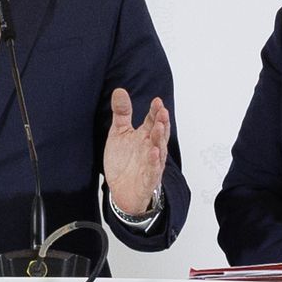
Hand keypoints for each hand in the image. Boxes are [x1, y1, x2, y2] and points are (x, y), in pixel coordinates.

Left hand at [102, 90, 172, 219]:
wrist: (122, 190)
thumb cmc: (124, 161)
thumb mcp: (119, 133)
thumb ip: (122, 113)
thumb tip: (119, 90)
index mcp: (145, 136)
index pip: (152, 121)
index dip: (155, 112)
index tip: (157, 101)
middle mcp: (150, 148)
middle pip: (159, 133)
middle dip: (161, 123)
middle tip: (162, 111)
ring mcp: (150, 164)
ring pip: (159, 150)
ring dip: (159, 139)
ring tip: (158, 127)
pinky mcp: (148, 179)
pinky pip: (153, 170)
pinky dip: (154, 162)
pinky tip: (153, 153)